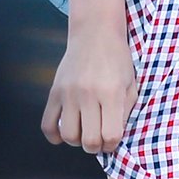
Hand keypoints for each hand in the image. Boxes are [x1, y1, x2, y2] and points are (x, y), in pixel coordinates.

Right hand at [41, 26, 137, 153]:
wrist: (96, 32)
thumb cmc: (117, 58)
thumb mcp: (131, 83)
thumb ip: (125, 112)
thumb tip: (113, 139)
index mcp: (111, 92)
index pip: (111, 136)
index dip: (113, 144)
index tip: (113, 138)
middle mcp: (89, 94)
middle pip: (89, 141)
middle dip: (96, 146)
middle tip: (100, 137)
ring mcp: (69, 93)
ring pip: (68, 136)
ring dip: (77, 140)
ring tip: (85, 129)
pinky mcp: (55, 91)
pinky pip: (47, 125)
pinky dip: (55, 136)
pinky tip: (65, 131)